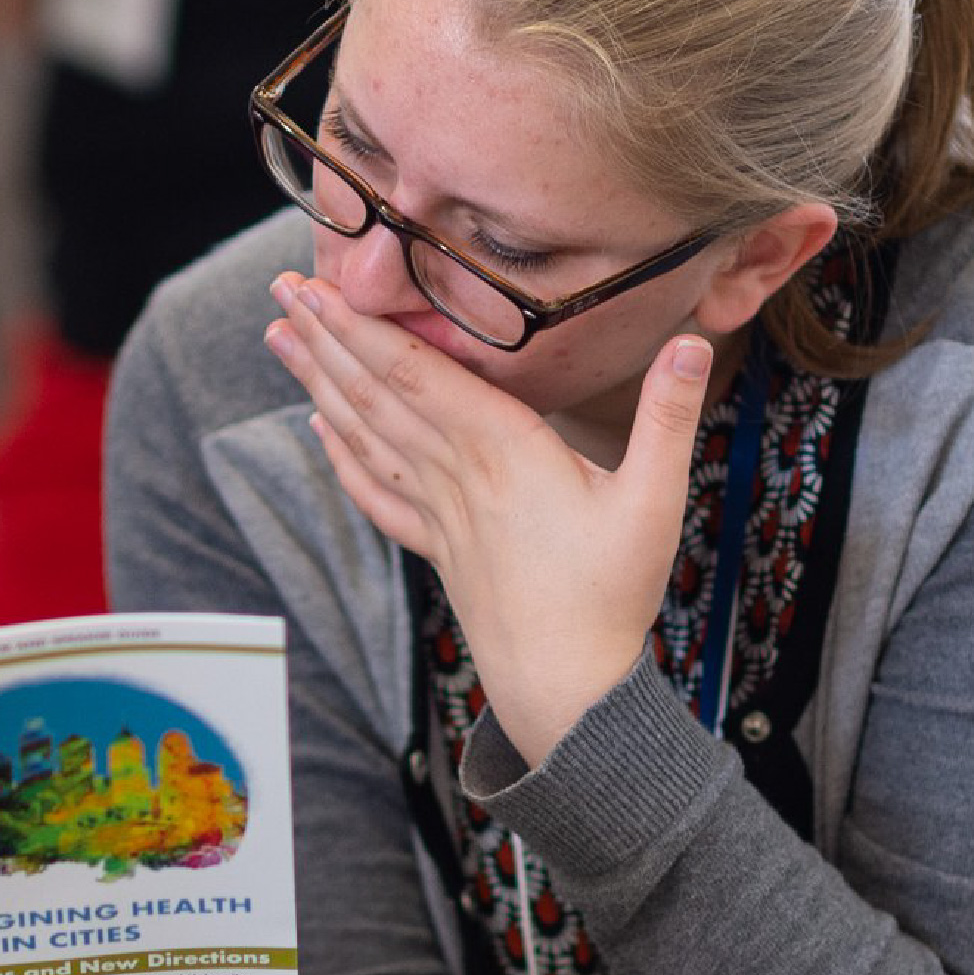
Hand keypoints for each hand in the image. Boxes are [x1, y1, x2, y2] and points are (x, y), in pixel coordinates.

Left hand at [262, 273, 712, 764]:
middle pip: (376, 394)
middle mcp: (457, 474)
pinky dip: (342, 456)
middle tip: (281, 288)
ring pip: (365, 435)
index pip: (417, 373)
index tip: (318, 286)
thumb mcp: (656, 500)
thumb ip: (669, 415)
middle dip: (325, 338)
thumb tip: (695, 340)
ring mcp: (439, 513)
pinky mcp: (436, 548)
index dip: (363, 327)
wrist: (568, 689)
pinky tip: (319, 428)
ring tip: (279, 338)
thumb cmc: (614, 593)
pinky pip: (376, 494)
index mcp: (503, 450)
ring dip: (318, 383)